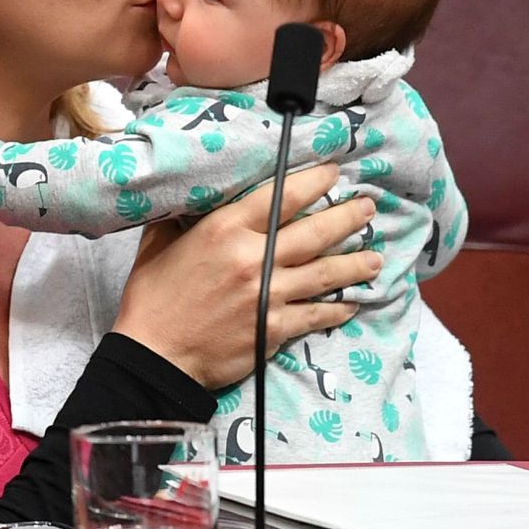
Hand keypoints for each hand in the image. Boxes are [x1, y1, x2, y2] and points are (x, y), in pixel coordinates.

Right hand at [113, 163, 380, 390]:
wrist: (155, 355)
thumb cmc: (152, 298)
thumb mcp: (159, 243)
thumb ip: (185, 218)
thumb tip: (198, 197)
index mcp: (225, 230)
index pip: (280, 197)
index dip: (313, 182)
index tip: (334, 173)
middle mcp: (253, 258)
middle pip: (314, 232)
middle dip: (347, 217)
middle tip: (368, 208)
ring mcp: (268, 295)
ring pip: (325, 273)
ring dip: (355, 263)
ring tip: (375, 257)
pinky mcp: (274, 328)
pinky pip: (317, 314)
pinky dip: (338, 307)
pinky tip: (352, 302)